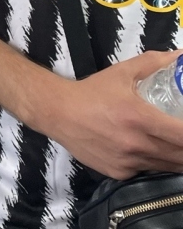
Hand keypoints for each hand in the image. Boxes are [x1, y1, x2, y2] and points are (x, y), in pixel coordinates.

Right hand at [30, 50, 182, 178]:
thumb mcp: (122, 73)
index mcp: (140, 119)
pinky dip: (155, 164)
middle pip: (182, 157)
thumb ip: (153, 63)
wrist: (58, 113)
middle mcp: (136, 144)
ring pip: (167, 167)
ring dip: (178, 159)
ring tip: (177, 147)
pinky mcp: (118, 173)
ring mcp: (128, 162)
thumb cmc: (92, 92)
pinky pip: (147, 172)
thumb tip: (179, 55)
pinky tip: (151, 152)